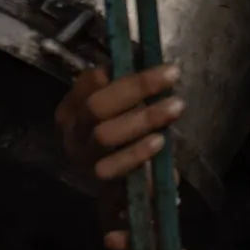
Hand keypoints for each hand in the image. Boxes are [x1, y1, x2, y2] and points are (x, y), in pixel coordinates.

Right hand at [54, 65, 182, 183]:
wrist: (123, 189)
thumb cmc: (127, 139)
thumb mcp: (125, 111)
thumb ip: (131, 90)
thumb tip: (152, 59)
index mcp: (74, 107)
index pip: (89, 81)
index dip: (118, 69)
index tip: (149, 61)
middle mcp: (74, 132)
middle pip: (97, 105)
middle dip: (136, 87)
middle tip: (171, 75)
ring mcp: (84, 158)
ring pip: (105, 134)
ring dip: (143, 118)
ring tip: (176, 107)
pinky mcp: (99, 182)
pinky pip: (114, 166)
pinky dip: (137, 152)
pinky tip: (160, 141)